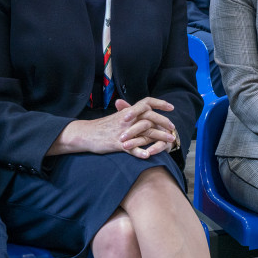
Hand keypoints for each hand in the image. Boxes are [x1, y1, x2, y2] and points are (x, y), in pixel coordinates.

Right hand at [53, 97, 175, 157]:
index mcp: (128, 112)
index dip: (160, 103)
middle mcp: (127, 119)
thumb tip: (145, 112)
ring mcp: (123, 132)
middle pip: (150, 117)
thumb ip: (131, 114)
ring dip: (159, 138)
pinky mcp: (117, 143)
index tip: (171, 107)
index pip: (146, 102)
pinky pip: (130, 148)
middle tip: (173, 129)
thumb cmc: (103, 126)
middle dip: (164, 122)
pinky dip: (139, 152)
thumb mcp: (118, 117)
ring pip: (145, 133)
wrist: (85, 133)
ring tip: (169, 142)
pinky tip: (148, 155)